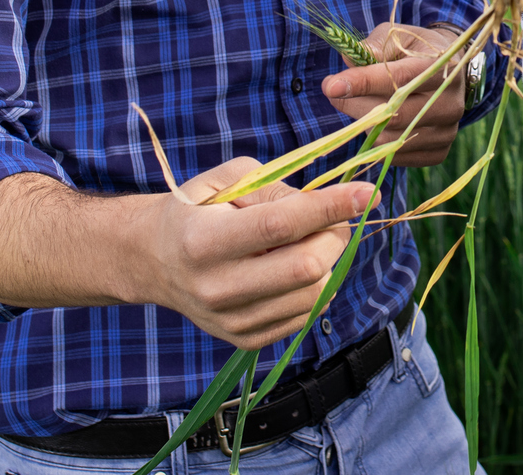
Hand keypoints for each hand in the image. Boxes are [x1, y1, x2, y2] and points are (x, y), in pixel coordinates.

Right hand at [134, 158, 378, 347]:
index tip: (367, 192)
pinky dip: (315, 286)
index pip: (280, 225)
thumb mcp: (225, 180)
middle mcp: (216, 287)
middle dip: (334, 234)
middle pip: (307, 267)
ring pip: (314, 294)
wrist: (154, 261)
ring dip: (327, 261)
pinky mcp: (244, 341)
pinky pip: (306, 315)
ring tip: (305, 241)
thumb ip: (275, 187)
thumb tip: (325, 205)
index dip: (329, 207)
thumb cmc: (196, 210)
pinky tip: (293, 267)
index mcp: (203, 241)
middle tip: (331, 216)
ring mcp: (231, 321)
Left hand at [321, 24, 466, 167]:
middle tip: (334, 91)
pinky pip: (395, 156)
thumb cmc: (416, 50)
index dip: (364, 82)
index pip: (400, 78)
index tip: (331, 86)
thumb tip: (349, 62)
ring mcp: (447, 130)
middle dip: (354, 103)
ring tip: (360, 104)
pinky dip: (378, 141)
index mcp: (443, 67)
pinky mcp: (439, 152)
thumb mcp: (398, 36)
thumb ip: (375, 46)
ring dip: (364, 124)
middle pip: (393, 114)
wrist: (450, 73)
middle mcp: (450, 102)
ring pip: (390, 138)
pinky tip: (379, 122)